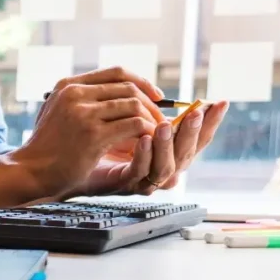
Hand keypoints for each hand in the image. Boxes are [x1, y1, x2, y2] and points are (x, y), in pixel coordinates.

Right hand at [19, 67, 164, 199]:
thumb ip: (79, 100)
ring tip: (157, 133)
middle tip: (162, 120)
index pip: (116, 72)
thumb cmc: (46, 149)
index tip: (156, 96)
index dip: (142, 81)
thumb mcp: (56, 113)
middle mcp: (74, 94)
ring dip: (151, 119)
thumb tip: (113, 93)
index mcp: (67, 86)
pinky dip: (147, 132)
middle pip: (128, 87)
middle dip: (151, 103)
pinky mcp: (92, 135)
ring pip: (134, 105)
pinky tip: (149, 143)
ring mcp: (83, 113)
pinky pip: (134, 125)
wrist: (29, 172)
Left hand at [78, 101, 230, 196]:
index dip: (210, 123)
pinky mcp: (121, 185)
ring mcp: (140, 180)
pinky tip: (144, 139)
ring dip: (168, 143)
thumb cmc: (89, 144)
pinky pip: (139, 172)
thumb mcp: (119, 122)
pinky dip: (144, 156)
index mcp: (163, 154)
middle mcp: (156, 169)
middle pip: (187, 154)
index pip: (195, 139)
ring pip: (166, 166)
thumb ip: (140, 112)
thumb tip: (159, 93)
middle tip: (199, 112)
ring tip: (166, 124)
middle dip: (194, 132)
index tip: (220, 102)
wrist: (59, 167)